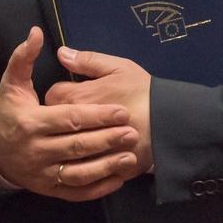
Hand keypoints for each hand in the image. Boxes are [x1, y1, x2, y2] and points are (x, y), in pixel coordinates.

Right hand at [0, 27, 141, 199]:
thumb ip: (23, 58)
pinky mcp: (49, 190)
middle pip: (77, 146)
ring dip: (106, 166)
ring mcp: (43, 174)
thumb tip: (35, 32)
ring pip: (79, 173)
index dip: (96, 116)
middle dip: (107, 139)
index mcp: (30, 122)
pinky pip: (76, 192)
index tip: (122, 110)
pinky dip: (98, 188)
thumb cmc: (9, 113)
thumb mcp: (12, 83)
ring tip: (131, 156)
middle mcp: (36, 150)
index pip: (68, 119)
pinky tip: (119, 178)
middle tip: (133, 131)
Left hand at [46, 46, 153, 173]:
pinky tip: (93, 158)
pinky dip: (85, 164)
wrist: (170, 124)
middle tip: (80, 117)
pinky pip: (81, 170)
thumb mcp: (119, 68)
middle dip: (63, 119)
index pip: (51, 96)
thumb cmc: (144, 92)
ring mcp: (85, 150)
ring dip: (70, 143)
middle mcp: (75, 126)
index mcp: (76, 97)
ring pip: (64, 149)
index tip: (74, 95)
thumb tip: (61, 52)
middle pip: (54, 123)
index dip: (61, 94)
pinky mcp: (99, 168)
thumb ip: (88, 60)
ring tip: (85, 138)